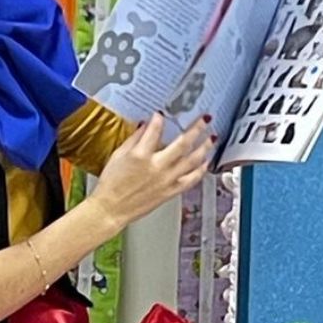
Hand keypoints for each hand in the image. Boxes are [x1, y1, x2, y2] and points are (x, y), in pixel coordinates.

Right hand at [90, 114, 214, 231]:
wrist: (111, 209)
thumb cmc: (111, 185)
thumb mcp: (118, 155)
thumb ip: (134, 139)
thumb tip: (145, 126)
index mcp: (141, 155)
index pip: (155, 129)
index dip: (160, 119)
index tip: (163, 114)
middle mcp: (157, 166)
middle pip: (183, 143)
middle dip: (196, 128)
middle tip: (204, 120)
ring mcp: (166, 180)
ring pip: (192, 160)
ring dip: (204, 147)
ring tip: (211, 138)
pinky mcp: (170, 192)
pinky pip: (191, 180)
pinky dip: (201, 170)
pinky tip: (206, 162)